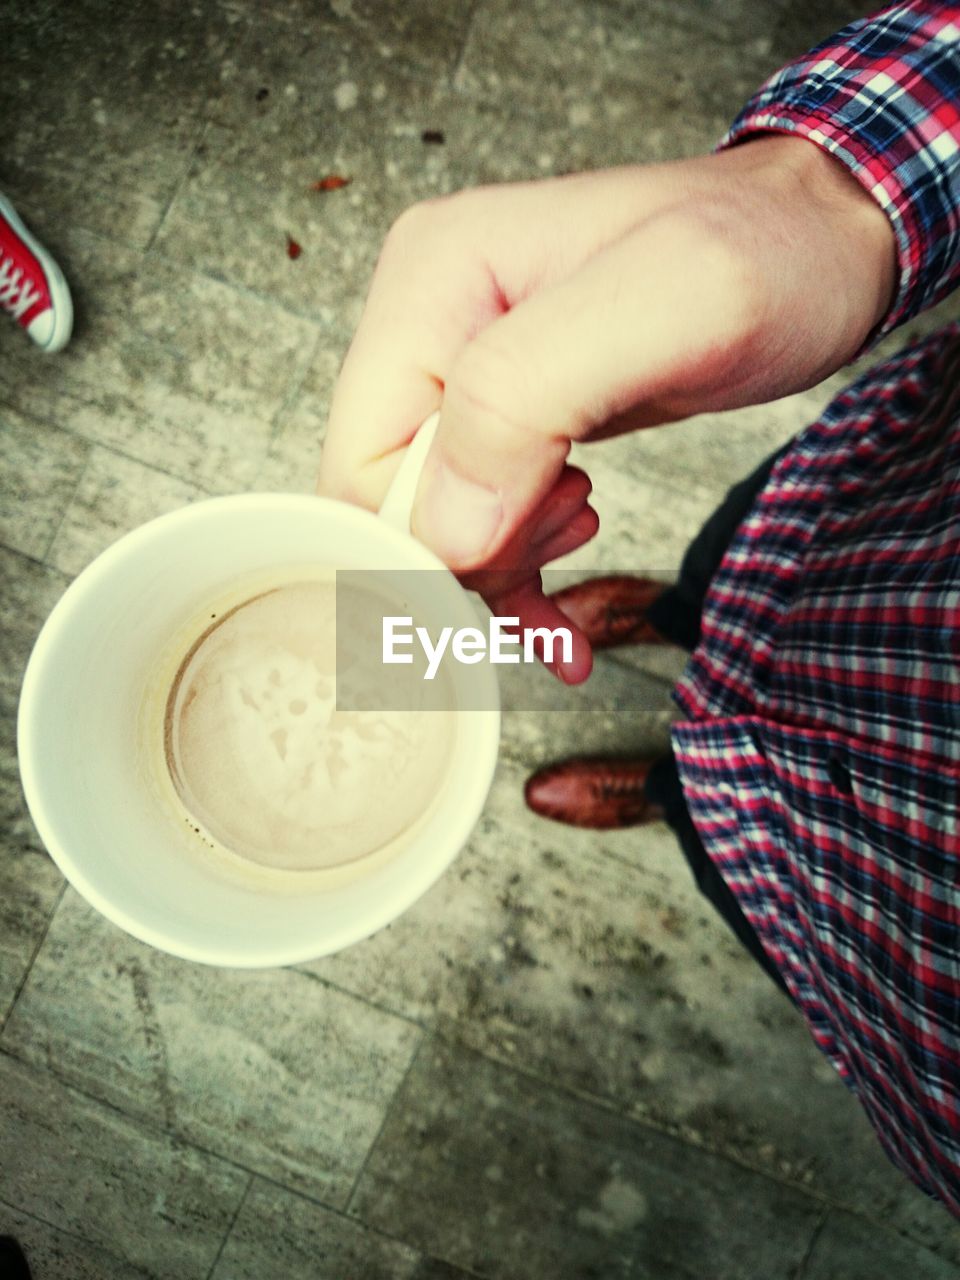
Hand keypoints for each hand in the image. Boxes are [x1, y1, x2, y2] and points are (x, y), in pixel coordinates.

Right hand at [317, 136, 895, 681]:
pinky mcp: (508, 414)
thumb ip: (527, 399)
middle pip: (394, 503)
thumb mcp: (667, 302)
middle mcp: (429, 325)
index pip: (363, 466)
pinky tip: (560, 605)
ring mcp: (464, 372)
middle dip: (479, 551)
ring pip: (437, 524)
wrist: (818, 245)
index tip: (517, 562)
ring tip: (586, 523)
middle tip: (577, 519)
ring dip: (506, 564)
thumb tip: (444, 531)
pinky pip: (479, 519)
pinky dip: (519, 572)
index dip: (427, 543)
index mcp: (431, 284)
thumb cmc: (765, 252)